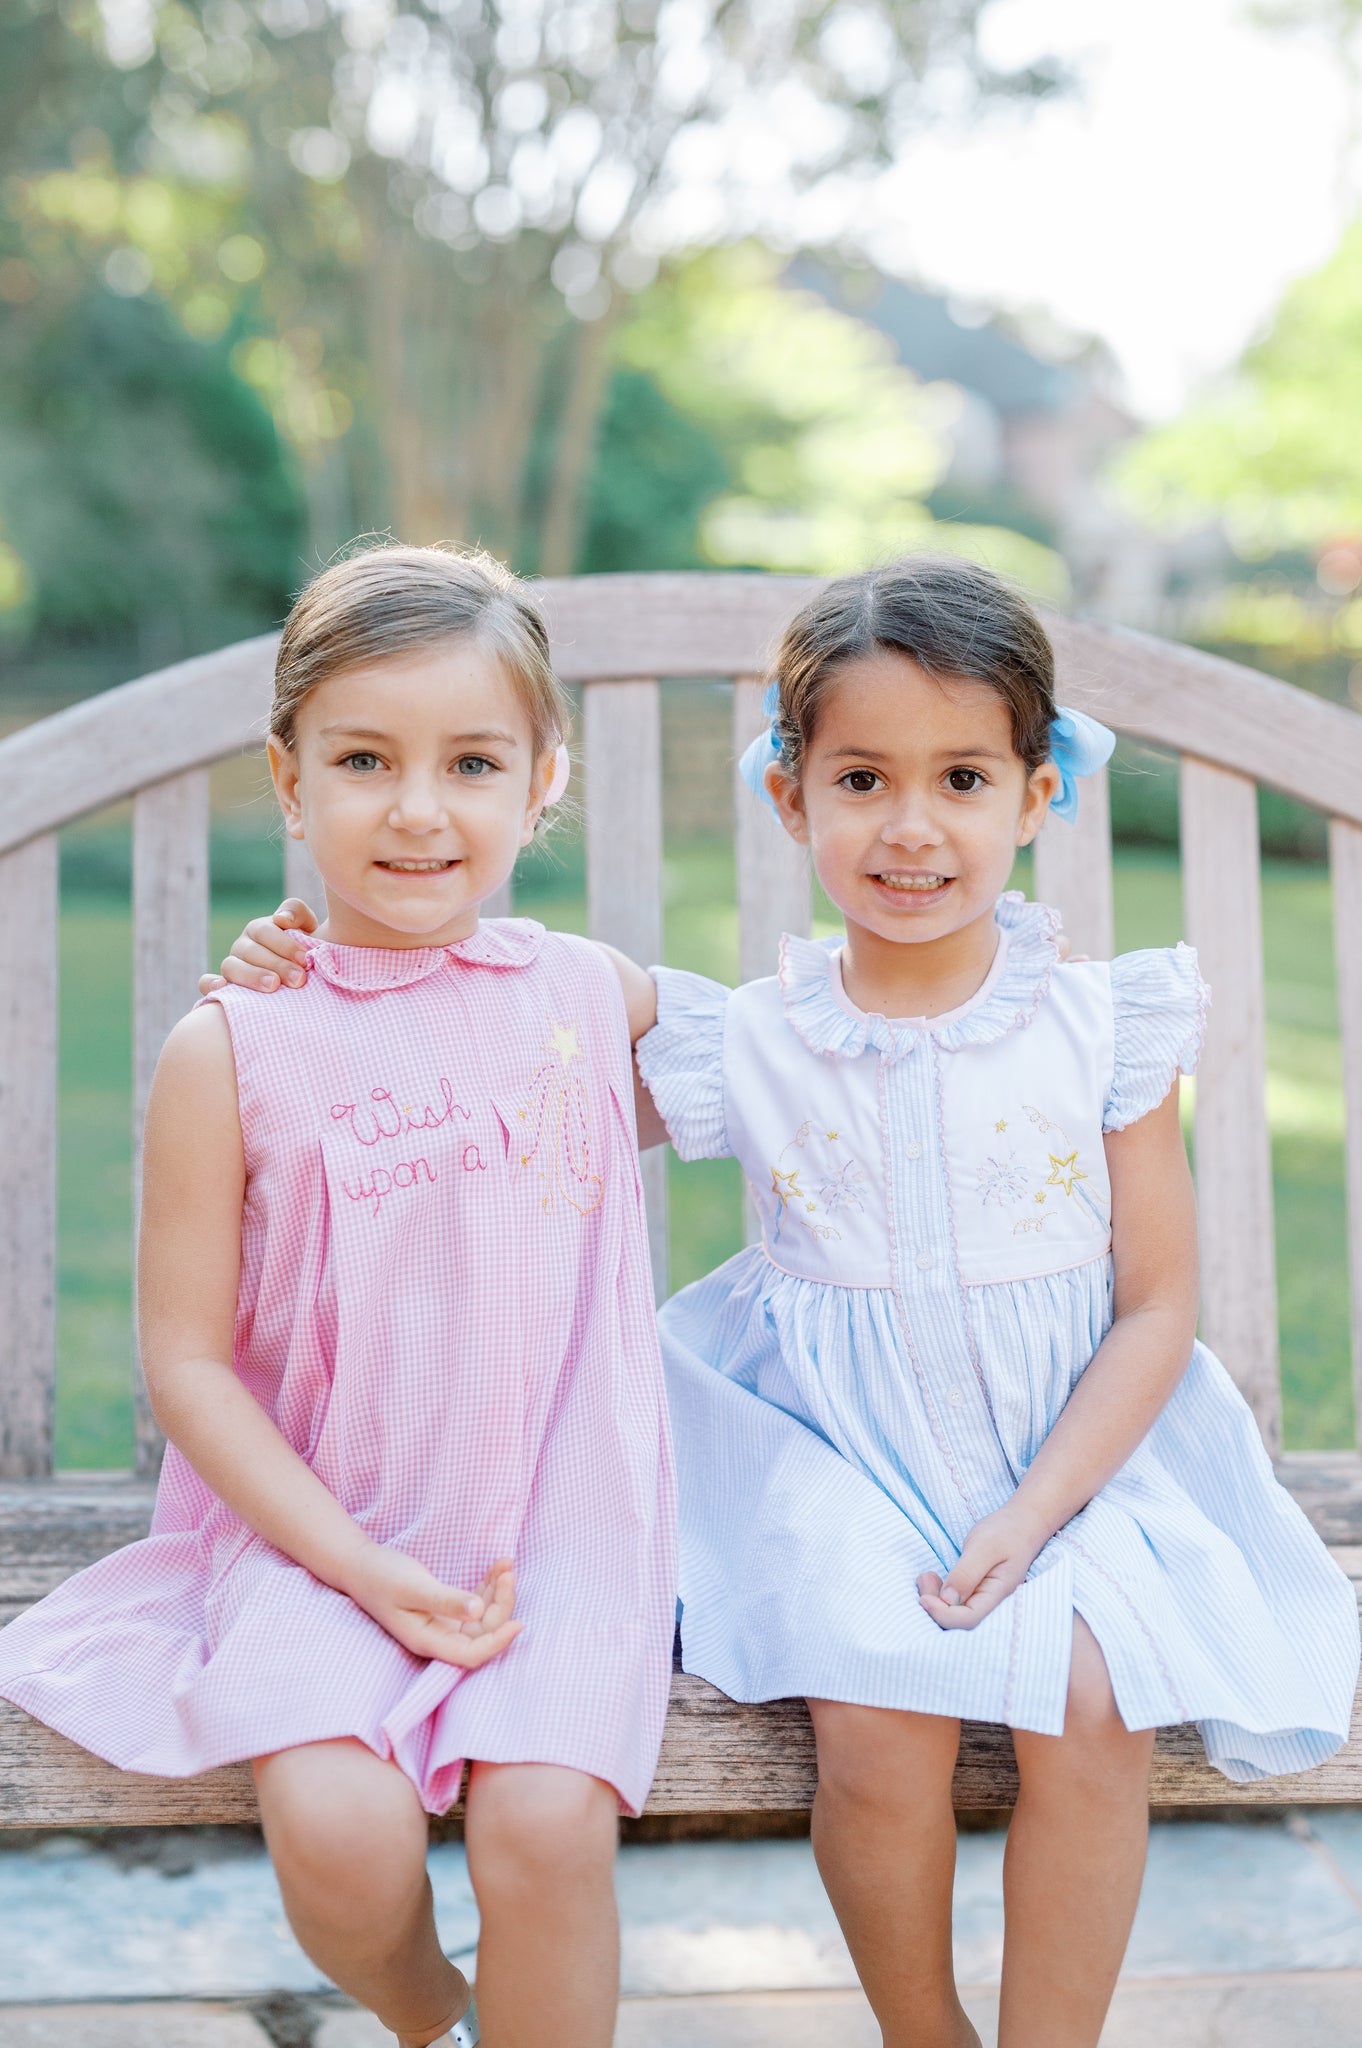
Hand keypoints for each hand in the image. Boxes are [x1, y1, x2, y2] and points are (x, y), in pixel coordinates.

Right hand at [198, 900, 318, 995]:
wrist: (302, 975)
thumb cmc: (304, 950)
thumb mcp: (306, 927)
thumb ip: (297, 912)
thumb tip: (281, 918)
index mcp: (260, 930)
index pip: (265, 931)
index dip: (284, 944)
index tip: (305, 959)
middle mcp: (243, 945)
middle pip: (251, 951)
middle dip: (277, 965)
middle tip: (298, 980)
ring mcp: (232, 965)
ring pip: (231, 966)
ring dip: (251, 976)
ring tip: (273, 986)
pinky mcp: (224, 986)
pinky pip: (206, 983)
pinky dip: (210, 984)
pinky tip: (222, 988)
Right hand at [342, 1544, 522, 1667]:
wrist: (360, 1565)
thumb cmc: (382, 1576)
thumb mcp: (414, 1586)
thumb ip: (446, 1600)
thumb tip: (478, 1611)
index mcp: (428, 1640)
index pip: (470, 1655)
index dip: (497, 1643)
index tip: (519, 1623)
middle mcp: (438, 1637)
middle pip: (481, 1635)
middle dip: (501, 1607)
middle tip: (509, 1573)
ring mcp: (442, 1624)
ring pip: (481, 1619)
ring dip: (497, 1595)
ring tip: (506, 1566)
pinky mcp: (444, 1609)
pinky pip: (474, 1604)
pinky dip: (488, 1586)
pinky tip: (498, 1567)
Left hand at [918, 1504, 1049, 1630]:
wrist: (1020, 1524)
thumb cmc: (1005, 1532)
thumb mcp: (984, 1547)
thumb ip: (966, 1573)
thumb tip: (948, 1600)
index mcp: (997, 1595)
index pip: (968, 1619)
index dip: (942, 1614)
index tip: (924, 1598)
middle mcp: (989, 1602)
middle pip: (957, 1620)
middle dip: (935, 1605)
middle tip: (924, 1578)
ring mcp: (980, 1598)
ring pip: (953, 1613)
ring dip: (934, 1598)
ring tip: (926, 1576)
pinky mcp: (972, 1590)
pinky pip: (953, 1602)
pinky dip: (938, 1593)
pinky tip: (932, 1577)